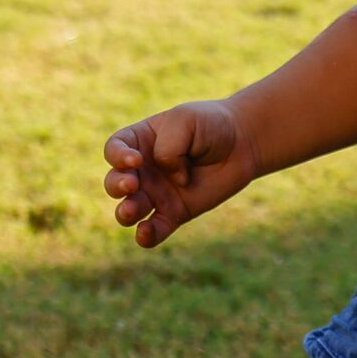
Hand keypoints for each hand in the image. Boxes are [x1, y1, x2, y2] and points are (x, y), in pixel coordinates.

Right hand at [102, 99, 259, 247]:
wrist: (243, 143)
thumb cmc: (211, 125)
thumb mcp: (186, 121)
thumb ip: (168, 148)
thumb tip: (171, 179)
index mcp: (141, 141)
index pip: (114, 150)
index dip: (117, 157)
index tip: (136, 159)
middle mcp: (144, 169)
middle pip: (114, 182)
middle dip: (116, 185)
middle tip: (133, 184)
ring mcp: (158, 193)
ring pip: (129, 210)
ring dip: (124, 213)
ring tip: (131, 211)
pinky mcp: (175, 214)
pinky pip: (154, 230)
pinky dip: (146, 236)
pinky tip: (146, 233)